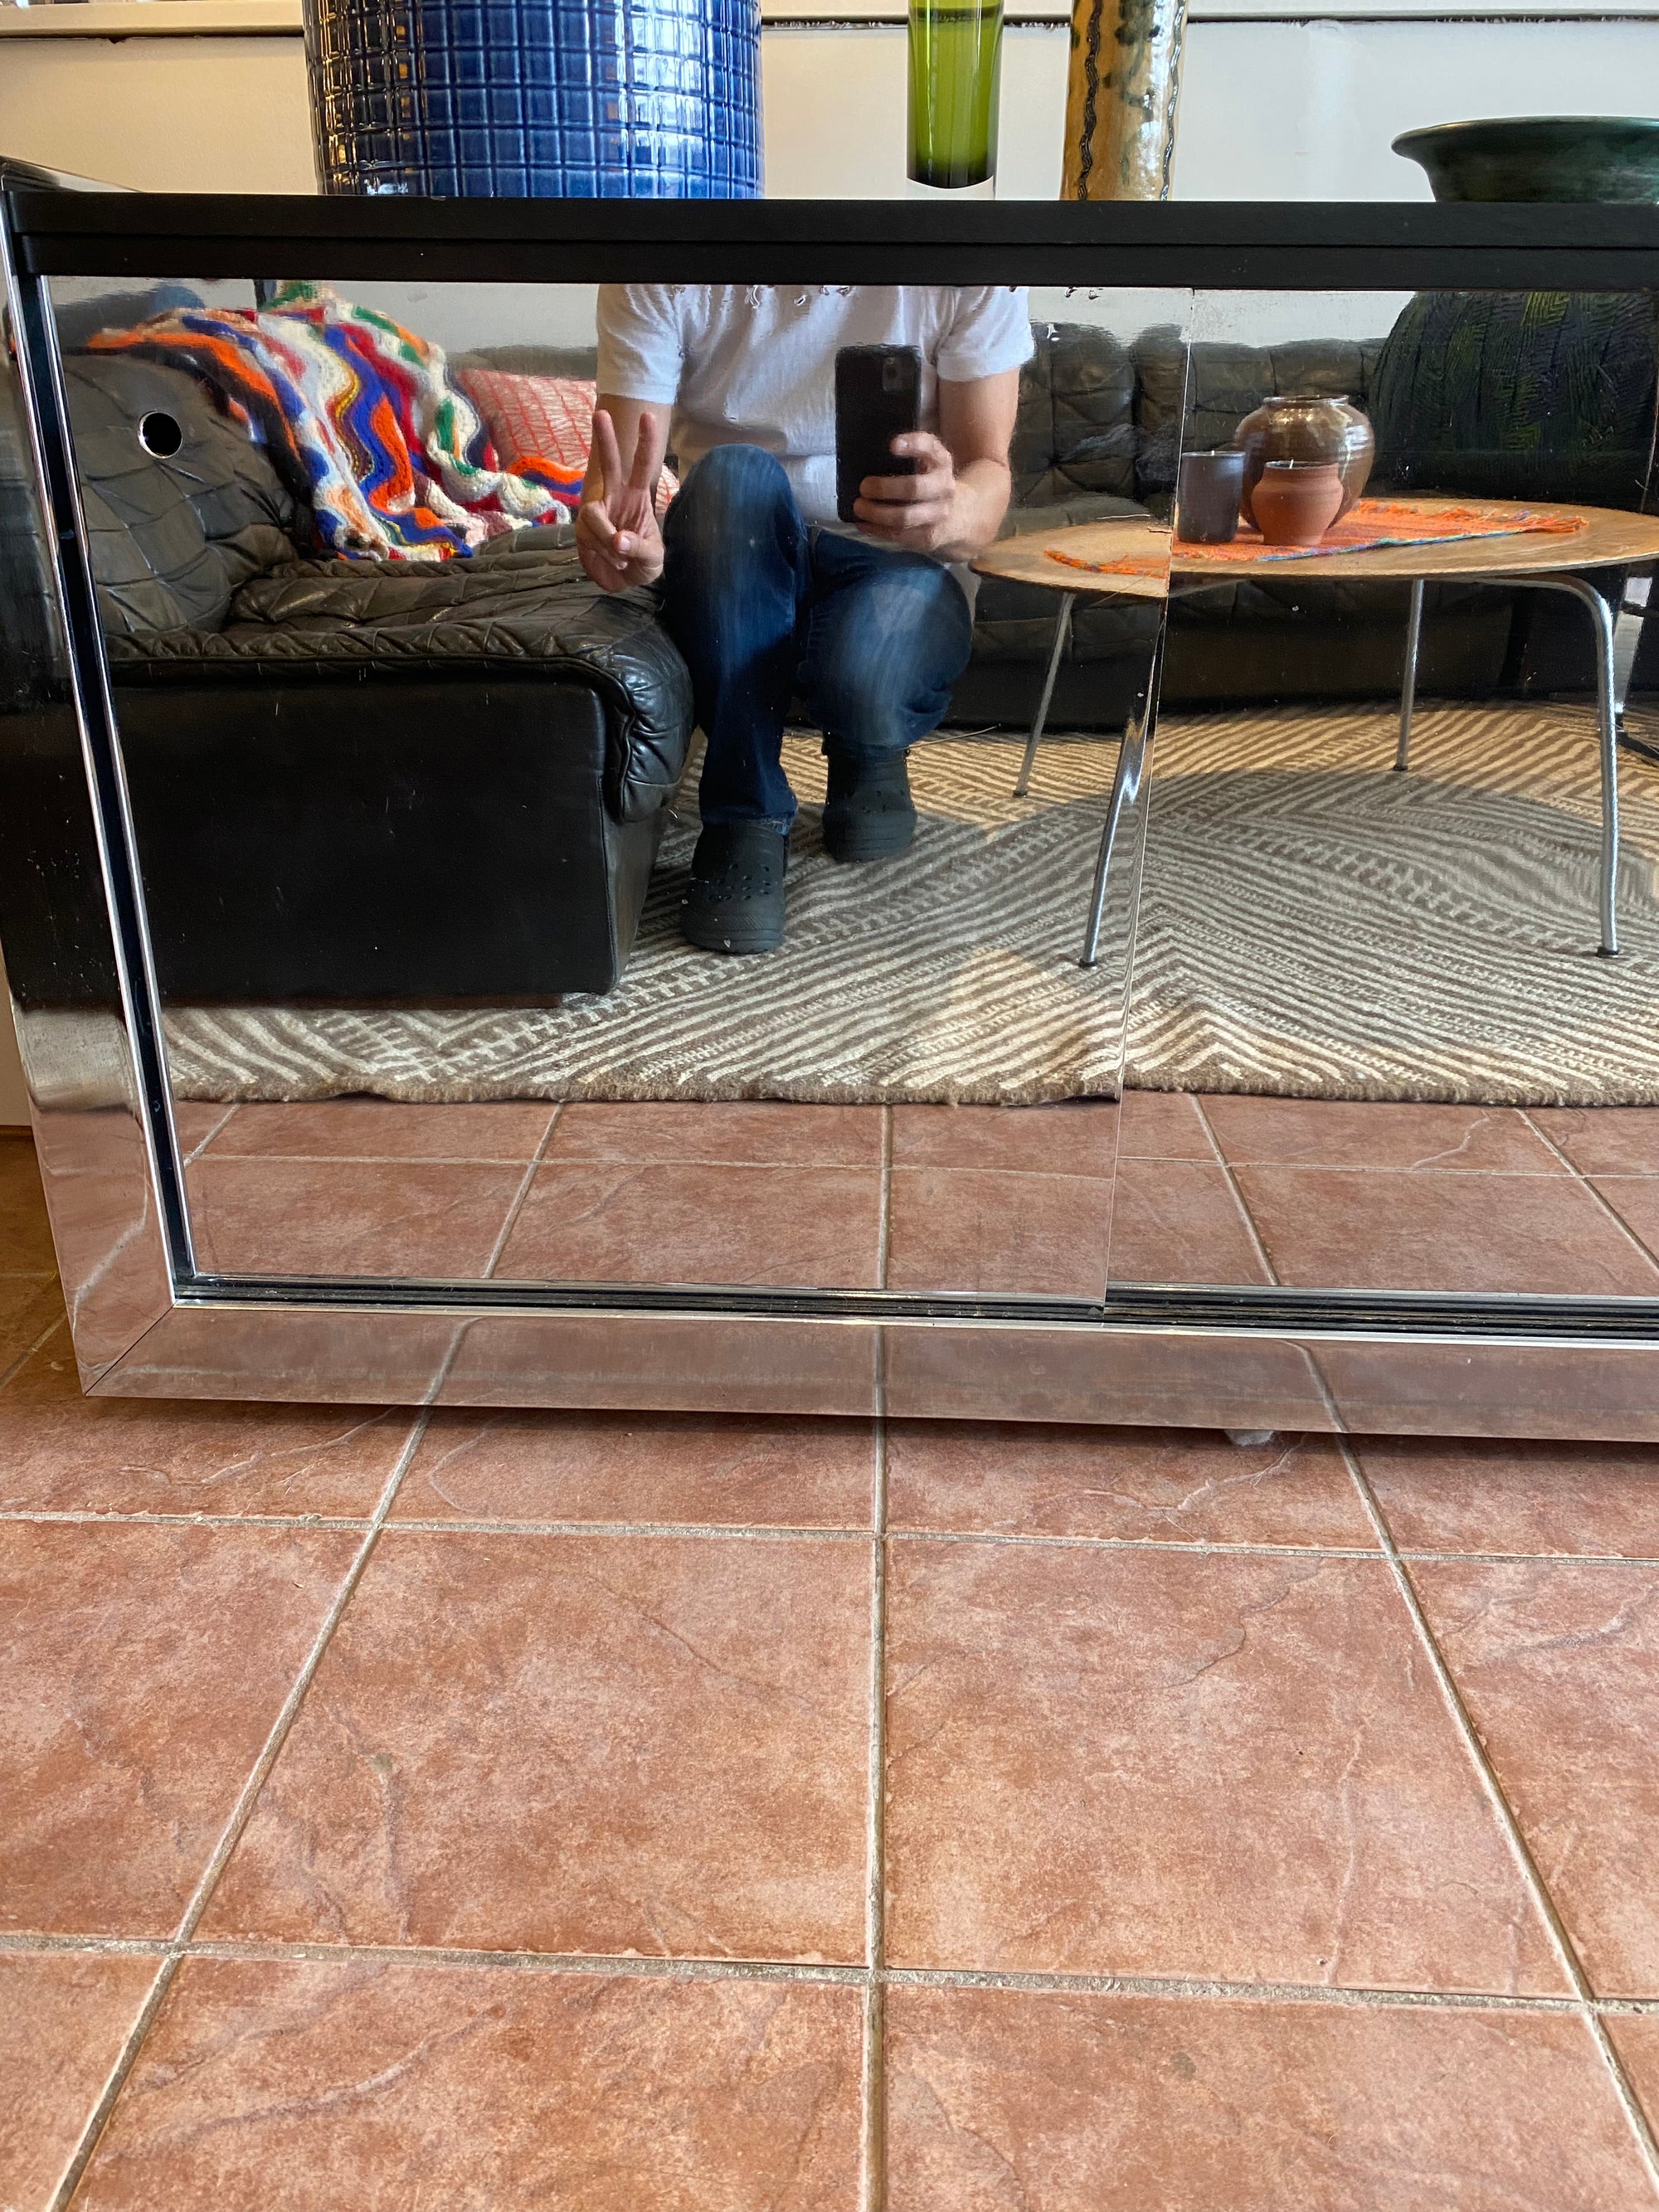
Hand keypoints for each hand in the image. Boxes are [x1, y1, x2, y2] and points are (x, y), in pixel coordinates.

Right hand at [577, 408, 667, 590]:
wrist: (626, 582)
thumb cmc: (645, 562)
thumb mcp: (653, 558)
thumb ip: (639, 547)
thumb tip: (618, 539)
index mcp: (637, 496)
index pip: (642, 465)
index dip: (645, 442)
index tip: (646, 416)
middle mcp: (615, 497)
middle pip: (609, 464)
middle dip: (605, 439)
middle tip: (601, 413)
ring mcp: (597, 512)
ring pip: (593, 513)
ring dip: (607, 538)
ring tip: (622, 557)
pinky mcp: (583, 531)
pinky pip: (589, 536)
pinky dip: (603, 552)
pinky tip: (614, 561)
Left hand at [853, 431, 960, 552]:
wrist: (960, 515)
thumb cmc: (930, 481)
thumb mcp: (928, 462)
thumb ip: (909, 454)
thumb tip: (867, 457)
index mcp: (941, 461)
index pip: (930, 448)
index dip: (913, 445)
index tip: (892, 445)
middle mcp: (945, 487)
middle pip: (914, 488)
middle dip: (885, 488)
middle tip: (864, 486)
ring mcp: (939, 514)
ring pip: (905, 517)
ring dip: (877, 513)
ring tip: (858, 507)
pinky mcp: (929, 537)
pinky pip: (899, 535)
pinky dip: (877, 529)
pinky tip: (862, 523)